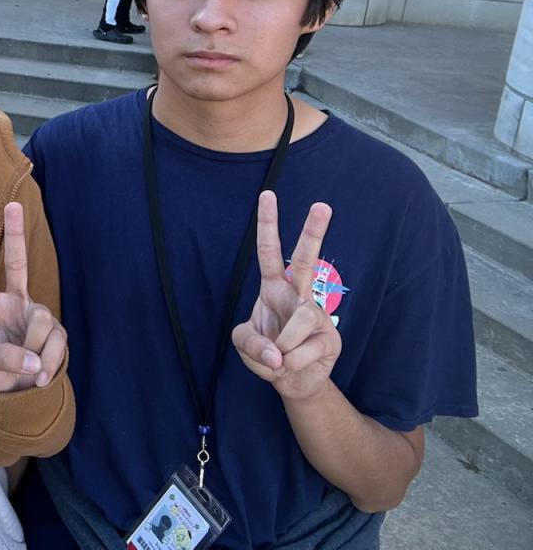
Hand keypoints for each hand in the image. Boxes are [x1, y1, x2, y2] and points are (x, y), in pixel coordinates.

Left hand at [0, 202, 66, 392]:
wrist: (16, 392)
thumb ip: (3, 360)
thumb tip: (31, 360)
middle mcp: (15, 302)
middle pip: (17, 263)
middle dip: (15, 234)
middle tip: (12, 204)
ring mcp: (37, 314)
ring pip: (41, 320)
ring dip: (34, 350)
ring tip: (28, 372)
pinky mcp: (57, 332)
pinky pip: (55, 344)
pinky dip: (47, 364)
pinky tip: (39, 377)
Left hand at [232, 191, 341, 400]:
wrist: (292, 382)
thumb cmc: (267, 352)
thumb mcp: (244, 344)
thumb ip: (251, 344)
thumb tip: (278, 353)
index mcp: (275, 287)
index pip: (268, 251)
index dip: (267, 225)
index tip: (267, 195)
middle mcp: (298, 295)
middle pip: (306, 260)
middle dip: (314, 233)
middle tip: (323, 204)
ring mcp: (318, 315)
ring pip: (299, 321)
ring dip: (281, 347)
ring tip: (279, 358)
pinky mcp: (332, 339)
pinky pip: (302, 351)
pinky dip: (287, 365)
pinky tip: (291, 366)